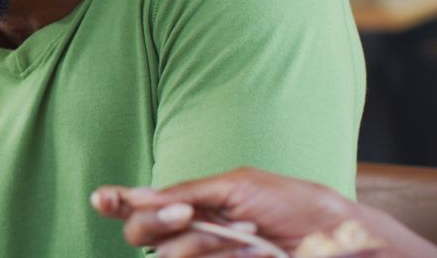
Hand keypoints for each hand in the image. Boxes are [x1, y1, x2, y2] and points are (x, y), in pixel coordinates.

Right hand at [91, 168, 356, 256]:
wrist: (335, 238)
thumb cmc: (292, 204)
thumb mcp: (236, 186)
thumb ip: (184, 193)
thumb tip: (137, 195)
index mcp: (191, 204)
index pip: (140, 204)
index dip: (116, 202)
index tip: (101, 198)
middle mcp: (191, 233)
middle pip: (141, 235)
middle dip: (158, 222)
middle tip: (187, 214)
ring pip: (169, 256)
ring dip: (203, 243)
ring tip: (246, 235)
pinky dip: (216, 255)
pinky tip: (250, 251)